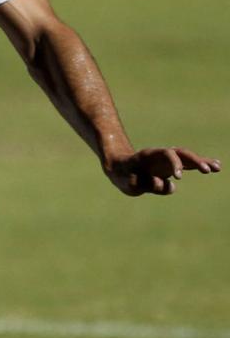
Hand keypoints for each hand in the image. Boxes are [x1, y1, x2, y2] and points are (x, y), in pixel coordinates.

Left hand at [105, 147, 220, 195]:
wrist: (120, 169)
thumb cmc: (123, 176)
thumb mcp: (128, 183)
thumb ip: (145, 184)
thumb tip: (166, 183)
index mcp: (149, 156)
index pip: (166, 155)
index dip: (174, 164)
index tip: (178, 178)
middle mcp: (161, 156)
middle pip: (181, 153)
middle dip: (194, 160)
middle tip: (206, 170)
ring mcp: (167, 160)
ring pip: (188, 158)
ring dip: (202, 162)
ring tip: (217, 168)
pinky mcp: (172, 167)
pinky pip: (189, 165)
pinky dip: (201, 165)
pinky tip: (215, 167)